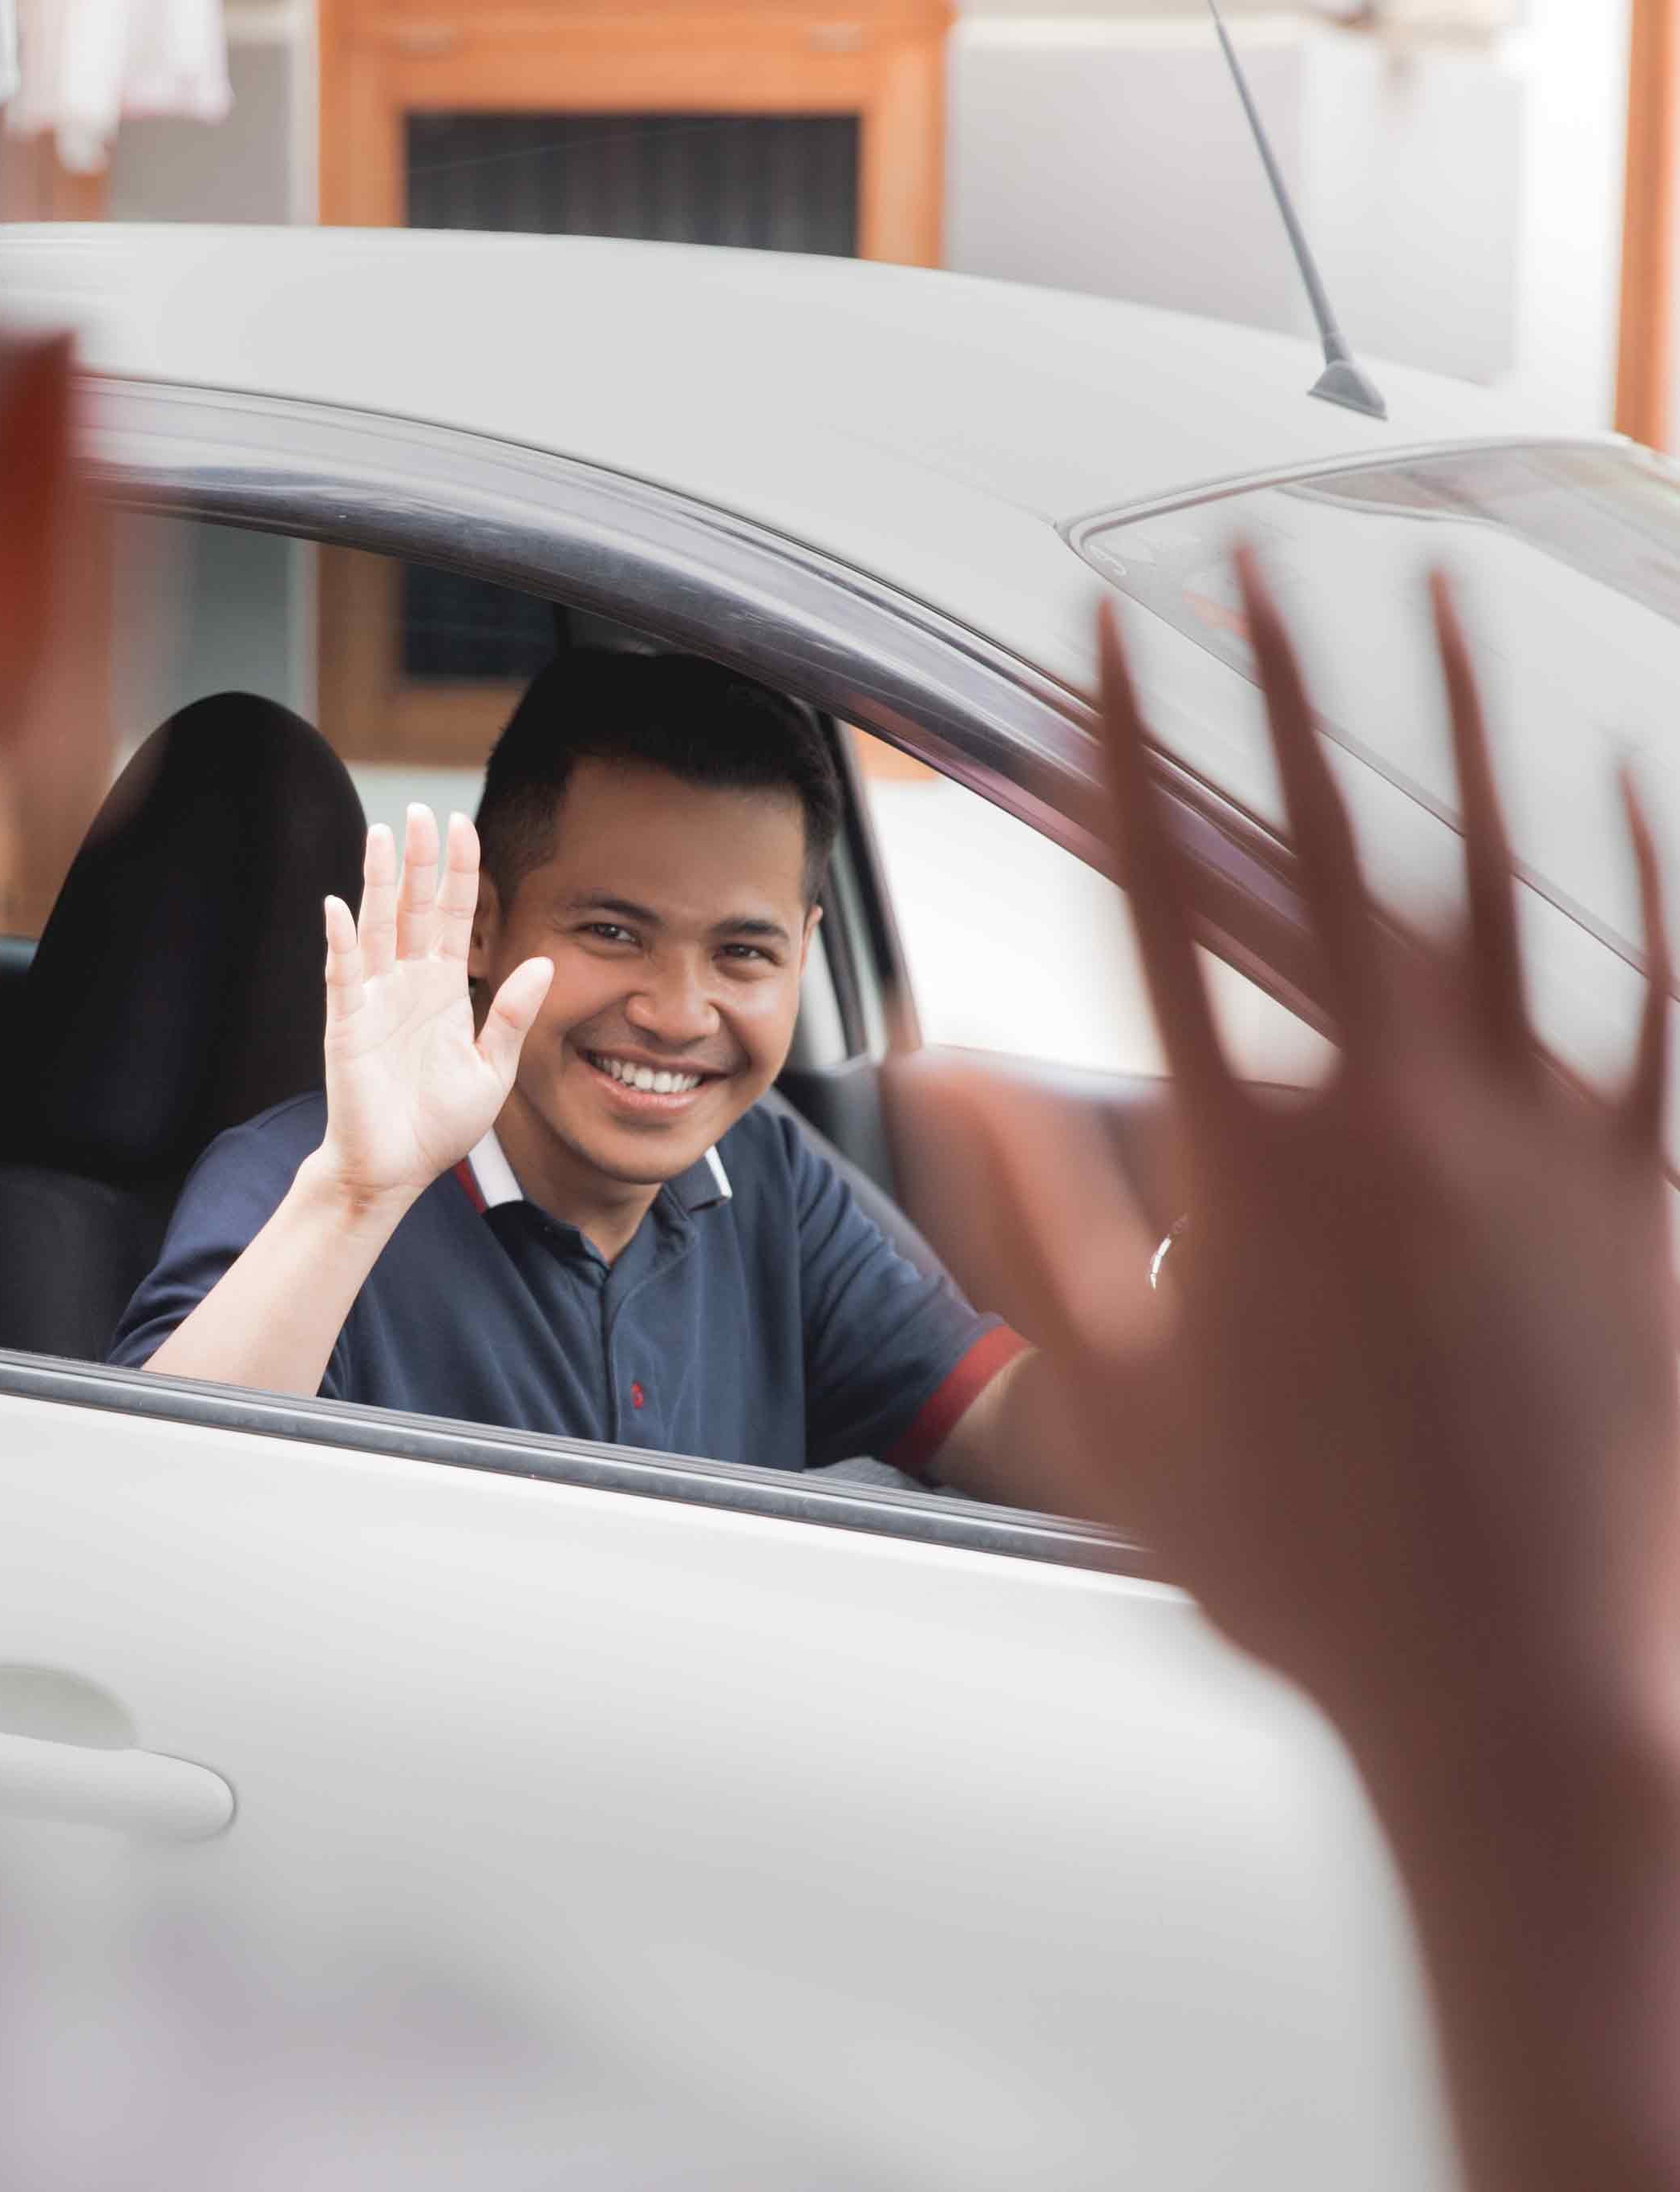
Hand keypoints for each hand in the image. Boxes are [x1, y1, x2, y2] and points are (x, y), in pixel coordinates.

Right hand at [316, 805, 551, 1209]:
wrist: (395, 1170)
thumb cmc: (439, 1124)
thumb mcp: (493, 1070)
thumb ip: (513, 1016)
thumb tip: (544, 963)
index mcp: (445, 990)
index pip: (456, 919)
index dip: (460, 874)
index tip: (465, 827)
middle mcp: (408, 984)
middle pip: (415, 909)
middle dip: (420, 860)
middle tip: (422, 809)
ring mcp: (375, 1000)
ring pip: (377, 927)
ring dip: (379, 882)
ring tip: (383, 836)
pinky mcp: (347, 1025)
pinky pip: (344, 975)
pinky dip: (342, 941)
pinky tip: (341, 906)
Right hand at [950, 554, 1679, 1756]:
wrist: (1511, 1687)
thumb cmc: (1291, 1560)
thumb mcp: (1101, 1400)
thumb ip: (1014, 1213)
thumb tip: (937, 1065)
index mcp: (1238, 1159)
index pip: (1153, 902)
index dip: (1119, 748)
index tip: (1101, 637)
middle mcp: (1390, 1116)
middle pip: (1323, 845)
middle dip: (1279, 683)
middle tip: (1256, 558)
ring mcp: (1533, 1138)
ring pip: (1497, 879)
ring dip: (1457, 724)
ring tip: (1429, 598)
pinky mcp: (1644, 1185)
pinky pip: (1657, 990)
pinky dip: (1641, 870)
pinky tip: (1619, 771)